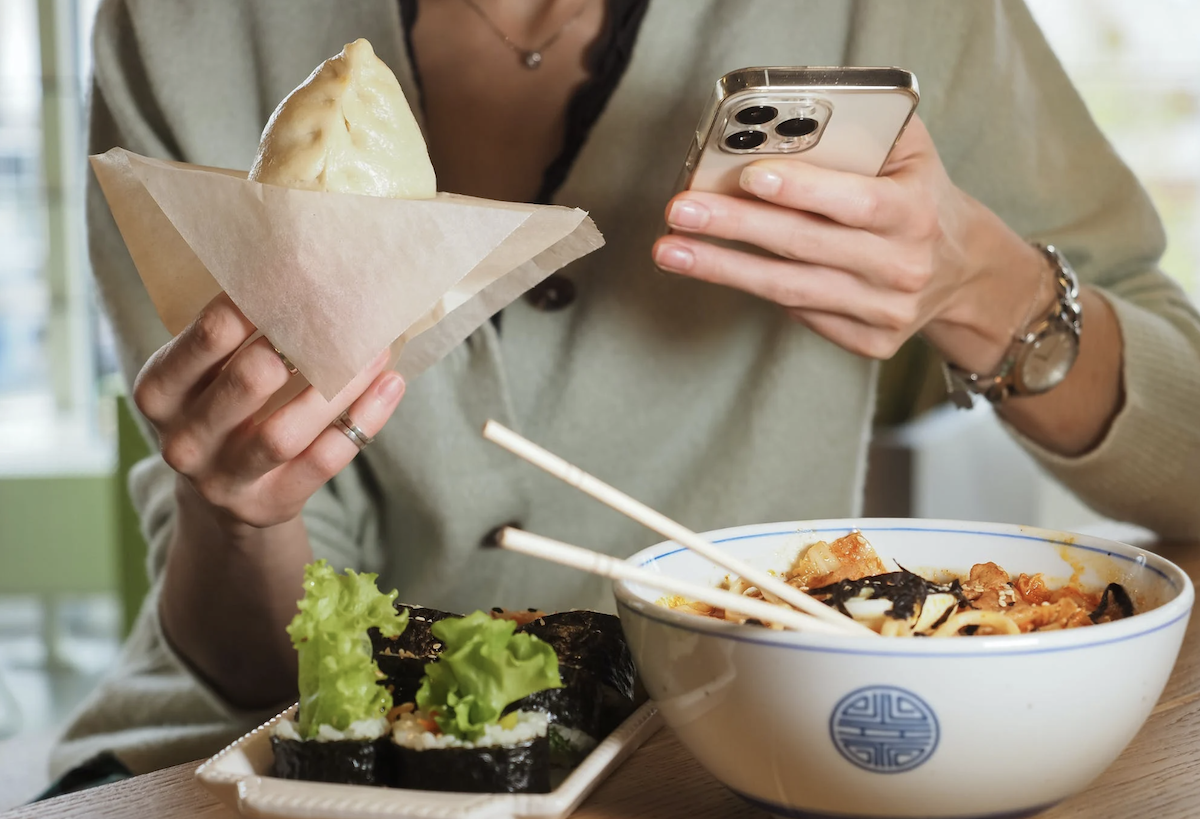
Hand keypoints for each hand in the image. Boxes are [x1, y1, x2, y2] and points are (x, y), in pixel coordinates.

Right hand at [132, 292, 404, 529]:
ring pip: (286, 431)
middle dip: (301, 342)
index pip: (209, 335)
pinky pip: (323, 462)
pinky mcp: (269, 505)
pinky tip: (390, 386)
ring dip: (340, 386)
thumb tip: (313, 271)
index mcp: (161, 390)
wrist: (220, 499)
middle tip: (347, 310)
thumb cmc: (224, 411)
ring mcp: (223, 479)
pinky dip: (363, 422)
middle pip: (249, 380)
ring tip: (379, 348)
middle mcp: (184, 439)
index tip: (305, 272)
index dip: (259, 300)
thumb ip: (240, 336)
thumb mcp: (208, 375)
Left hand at [652, 115, 1050, 372]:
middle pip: (805, 247)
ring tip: (672, 251)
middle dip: (734, 228)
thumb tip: (790, 121)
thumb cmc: (918, 197)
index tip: (749, 178)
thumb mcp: (912, 152)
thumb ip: (865, 129)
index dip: (802, 191)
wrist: (963, 270)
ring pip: (790, 289)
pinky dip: (759, 290)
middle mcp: (902, 266)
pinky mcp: (871, 342)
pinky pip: (802, 314)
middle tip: (679, 213)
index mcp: (914, 212)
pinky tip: (722, 269)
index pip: (854, 202)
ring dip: (724, 268)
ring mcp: (886, 311)